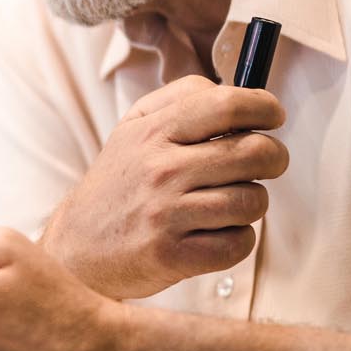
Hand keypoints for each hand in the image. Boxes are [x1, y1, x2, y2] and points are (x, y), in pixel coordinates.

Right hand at [42, 76, 286, 298]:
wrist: (77, 246)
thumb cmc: (118, 184)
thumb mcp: (133, 127)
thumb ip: (182, 99)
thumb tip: (239, 94)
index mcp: (154, 133)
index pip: (227, 104)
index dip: (264, 106)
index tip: (272, 116)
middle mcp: (161, 170)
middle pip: (254, 152)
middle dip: (274, 157)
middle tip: (267, 163)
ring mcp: (167, 215)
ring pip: (252, 201)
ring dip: (252, 203)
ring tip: (230, 202)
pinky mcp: (173, 256)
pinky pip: (239, 244)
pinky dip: (238, 239)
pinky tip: (217, 232)